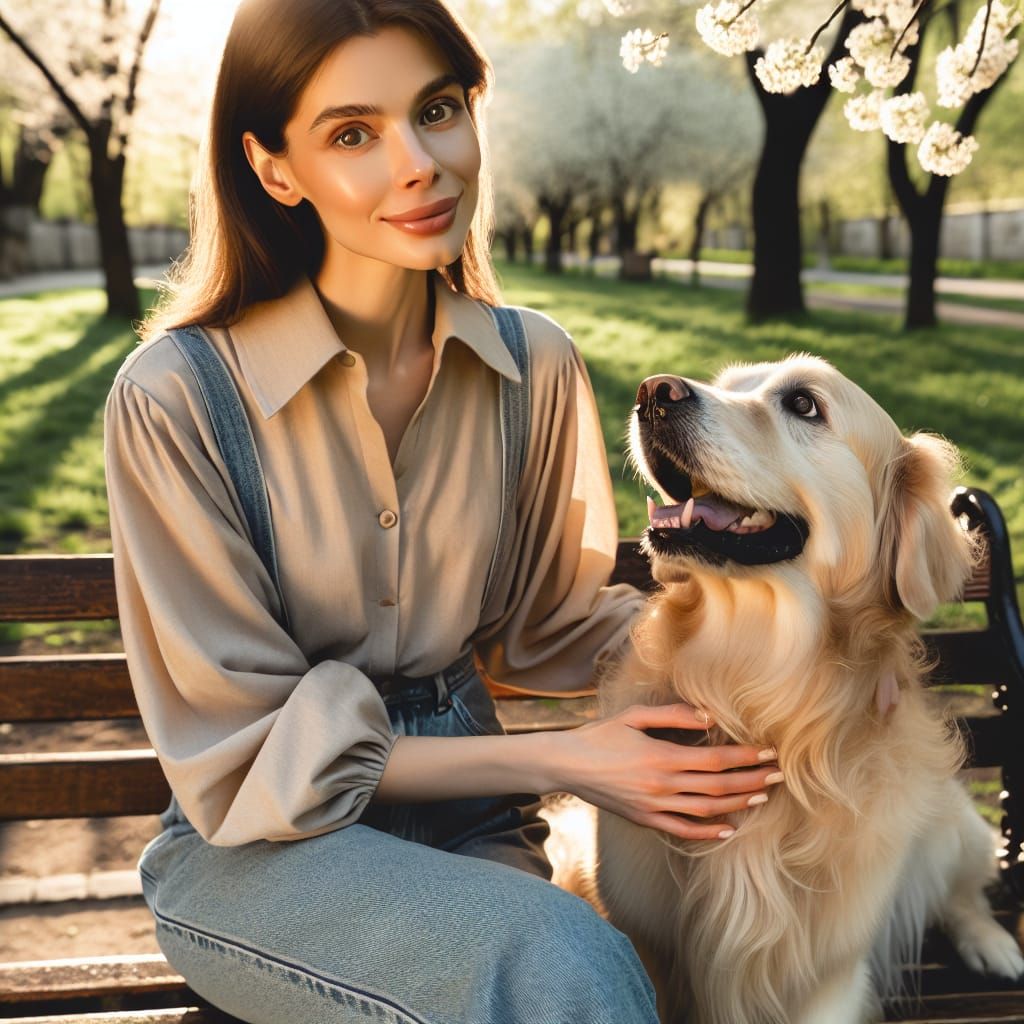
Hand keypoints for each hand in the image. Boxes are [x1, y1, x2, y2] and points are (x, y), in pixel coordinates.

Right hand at [554, 702, 781, 840]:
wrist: (566, 764)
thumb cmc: (600, 735)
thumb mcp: (634, 716)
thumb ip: (674, 715)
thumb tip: (710, 718)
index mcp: (661, 757)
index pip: (715, 760)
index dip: (745, 756)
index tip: (769, 752)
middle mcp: (661, 785)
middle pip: (718, 787)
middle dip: (752, 780)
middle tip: (778, 775)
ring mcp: (653, 806)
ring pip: (706, 810)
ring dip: (738, 805)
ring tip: (762, 797)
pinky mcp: (645, 820)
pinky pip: (682, 830)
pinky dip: (708, 832)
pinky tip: (728, 829)